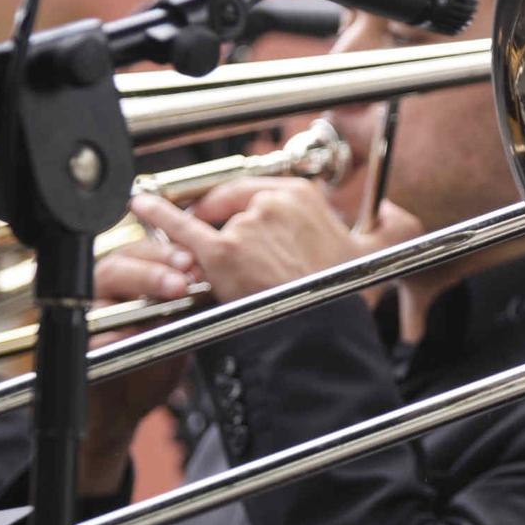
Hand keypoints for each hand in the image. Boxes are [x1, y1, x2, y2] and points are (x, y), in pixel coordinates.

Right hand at [79, 239, 197, 495]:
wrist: (117, 415)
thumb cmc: (146, 370)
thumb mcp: (176, 334)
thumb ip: (186, 309)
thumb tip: (206, 282)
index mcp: (123, 285)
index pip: (139, 254)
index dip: (165, 254)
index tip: (192, 262)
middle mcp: (97, 296)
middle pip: (115, 267)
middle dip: (152, 272)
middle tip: (181, 284)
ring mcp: (80, 321)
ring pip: (97, 296)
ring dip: (134, 296)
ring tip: (167, 301)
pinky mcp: (70, 349)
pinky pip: (85, 336)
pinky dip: (111, 334)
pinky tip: (133, 332)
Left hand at [128, 178, 420, 305]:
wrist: (327, 337)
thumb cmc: (339, 301)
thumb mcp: (356, 252)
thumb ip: (348, 228)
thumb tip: (384, 214)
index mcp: (303, 196)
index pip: (251, 188)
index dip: (231, 203)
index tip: (221, 211)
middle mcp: (274, 203)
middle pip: (225, 200)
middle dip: (210, 216)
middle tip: (202, 235)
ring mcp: (246, 226)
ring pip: (205, 223)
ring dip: (195, 238)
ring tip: (193, 259)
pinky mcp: (222, 253)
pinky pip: (179, 228)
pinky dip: (155, 215)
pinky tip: (140, 207)